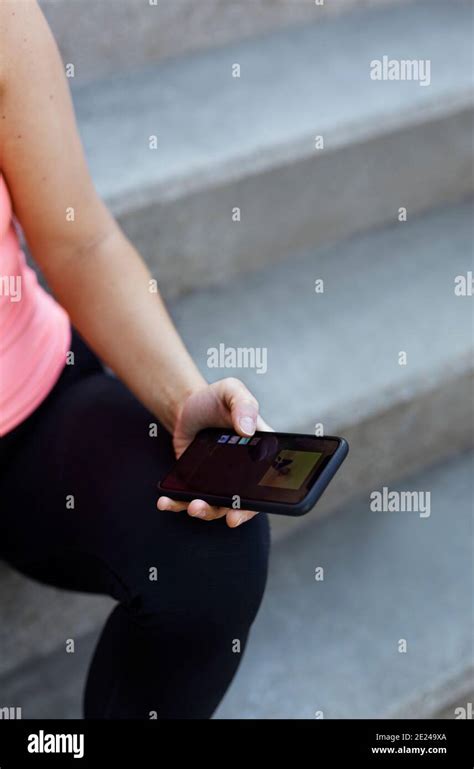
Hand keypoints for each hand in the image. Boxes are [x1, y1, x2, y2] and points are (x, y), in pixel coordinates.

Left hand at [157, 377, 272, 526]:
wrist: (186, 405)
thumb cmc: (215, 398)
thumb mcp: (232, 391)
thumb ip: (244, 405)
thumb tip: (247, 429)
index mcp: (258, 453)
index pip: (265, 485)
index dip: (257, 503)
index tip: (243, 511)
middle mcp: (240, 473)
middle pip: (239, 503)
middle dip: (231, 513)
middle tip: (226, 517)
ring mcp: (217, 481)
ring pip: (214, 506)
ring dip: (204, 511)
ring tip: (192, 506)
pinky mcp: (196, 482)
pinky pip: (188, 498)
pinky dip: (176, 503)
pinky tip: (165, 501)